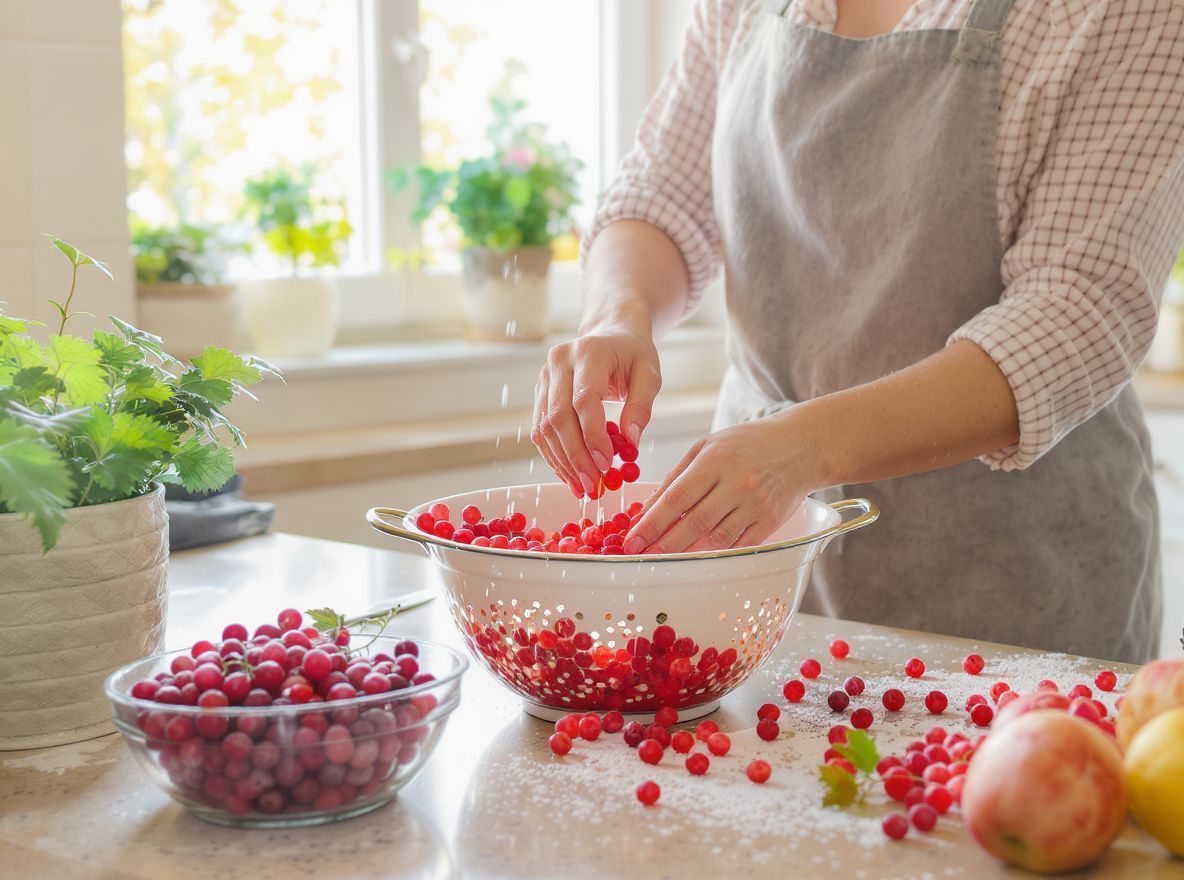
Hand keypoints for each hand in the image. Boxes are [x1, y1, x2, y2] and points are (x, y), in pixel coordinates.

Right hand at [532, 319, 661, 496]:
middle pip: (559, 417)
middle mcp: (559, 362)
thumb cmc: (633, 354)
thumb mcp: (649, 374)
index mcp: (589, 352)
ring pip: (544, 427)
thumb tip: (630, 444)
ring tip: (582, 486)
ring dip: (562, 461)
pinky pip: (540, 429)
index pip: (584, 400)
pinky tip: (570, 474)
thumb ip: (641, 406)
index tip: (606, 464)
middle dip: (576, 456)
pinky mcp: (540, 392)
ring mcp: (544, 376)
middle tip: (593, 485)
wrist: (610, 333)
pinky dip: (554, 455)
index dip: (592, 436)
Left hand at [622, 411, 824, 553]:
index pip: (677, 497)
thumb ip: (677, 475)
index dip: (652, 522)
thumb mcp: (707, 446)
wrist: (801, 446)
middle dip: (663, 543)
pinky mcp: (770, 521)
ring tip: (663, 558)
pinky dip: (715, 553)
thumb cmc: (748, 444)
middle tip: (641, 555)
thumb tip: (648, 507)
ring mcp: (756, 505)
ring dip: (687, 552)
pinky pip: (738, 545)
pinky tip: (697, 557)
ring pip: (716, 538)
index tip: (633, 539)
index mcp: (716, 461)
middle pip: (694, 522)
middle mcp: (737, 483)